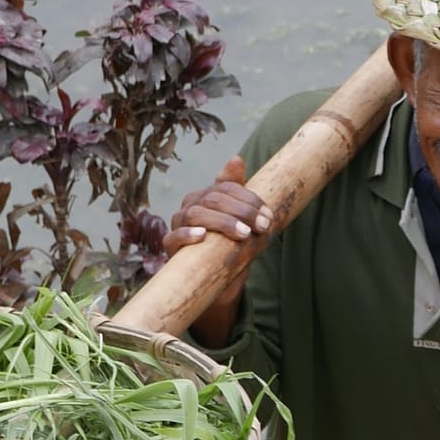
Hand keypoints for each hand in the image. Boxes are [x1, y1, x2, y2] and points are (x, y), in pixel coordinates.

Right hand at [165, 157, 271, 343]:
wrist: (218, 281)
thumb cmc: (230, 245)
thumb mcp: (242, 221)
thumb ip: (239, 191)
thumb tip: (235, 158)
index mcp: (207, 195)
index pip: (226, 187)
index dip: (248, 198)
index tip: (268, 214)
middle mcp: (190, 206)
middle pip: (213, 199)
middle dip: (242, 211)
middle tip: (263, 226)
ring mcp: (178, 225)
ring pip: (195, 214)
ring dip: (222, 222)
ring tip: (243, 234)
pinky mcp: (170, 247)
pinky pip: (173, 237)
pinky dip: (187, 234)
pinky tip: (202, 236)